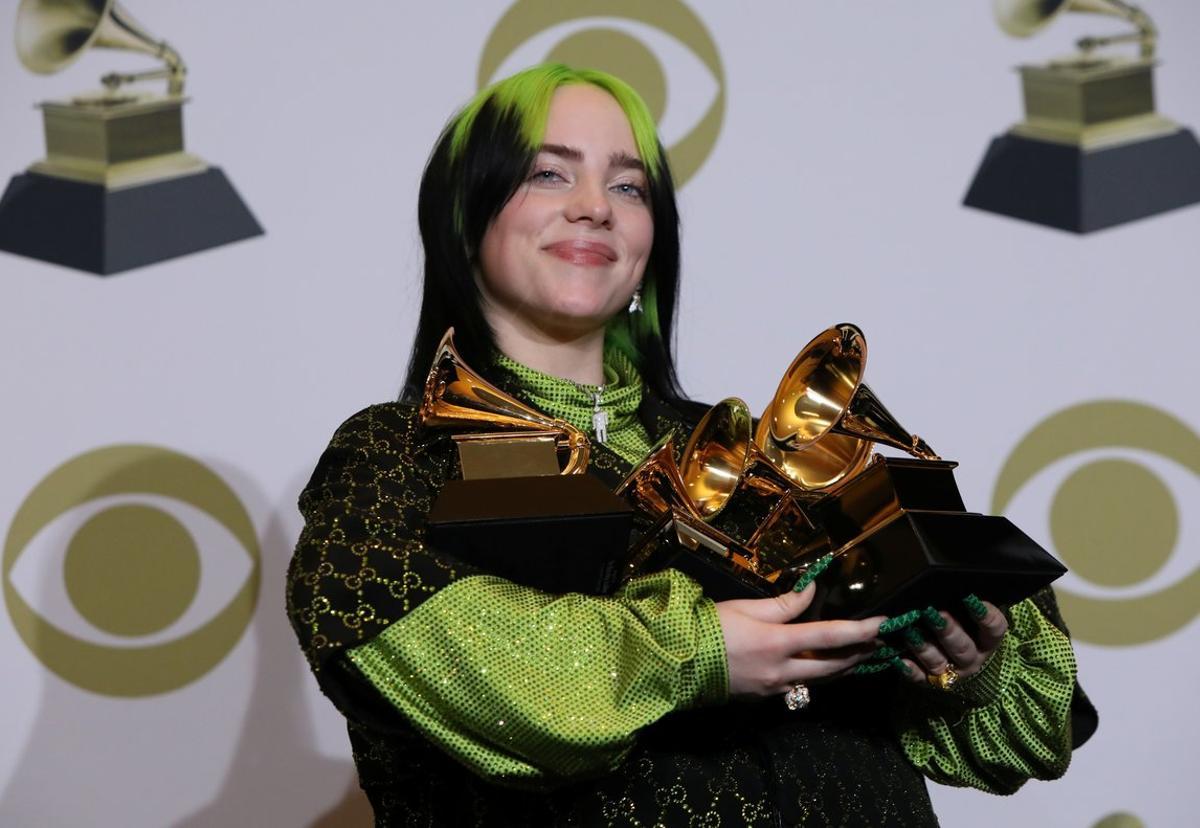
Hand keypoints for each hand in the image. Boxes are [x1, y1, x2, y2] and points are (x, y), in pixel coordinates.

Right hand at [715, 583, 884, 697]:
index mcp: (777, 643)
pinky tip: (821, 666)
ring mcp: (774, 688)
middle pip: (832, 666)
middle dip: (858, 654)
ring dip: (842, 667)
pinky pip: (800, 686)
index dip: (859, 630)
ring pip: (819, 680)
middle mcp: (782, 670)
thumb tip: (812, 592)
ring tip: (859, 654)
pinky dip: (816, 675)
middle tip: (878, 642)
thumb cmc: (710, 628)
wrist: (679, 663)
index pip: (829, 636)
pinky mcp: (765, 697)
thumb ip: (784, 603)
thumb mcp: (747, 608)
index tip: (882, 623)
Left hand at [899, 600, 1007, 684]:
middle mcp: (971, 658)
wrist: (960, 665)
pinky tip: (899, 660)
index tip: (970, 598)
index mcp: (986, 641)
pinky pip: (920, 678)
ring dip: (923, 647)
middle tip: (935, 613)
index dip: (985, 615)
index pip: (994, 629)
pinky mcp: (931, 682)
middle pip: (962, 647)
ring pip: (938, 662)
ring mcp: (951, 672)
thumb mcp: (972, 617)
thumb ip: (966, 604)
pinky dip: (910, 670)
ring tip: (909, 632)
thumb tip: (954, 581)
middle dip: (948, 630)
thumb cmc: (964, 629)